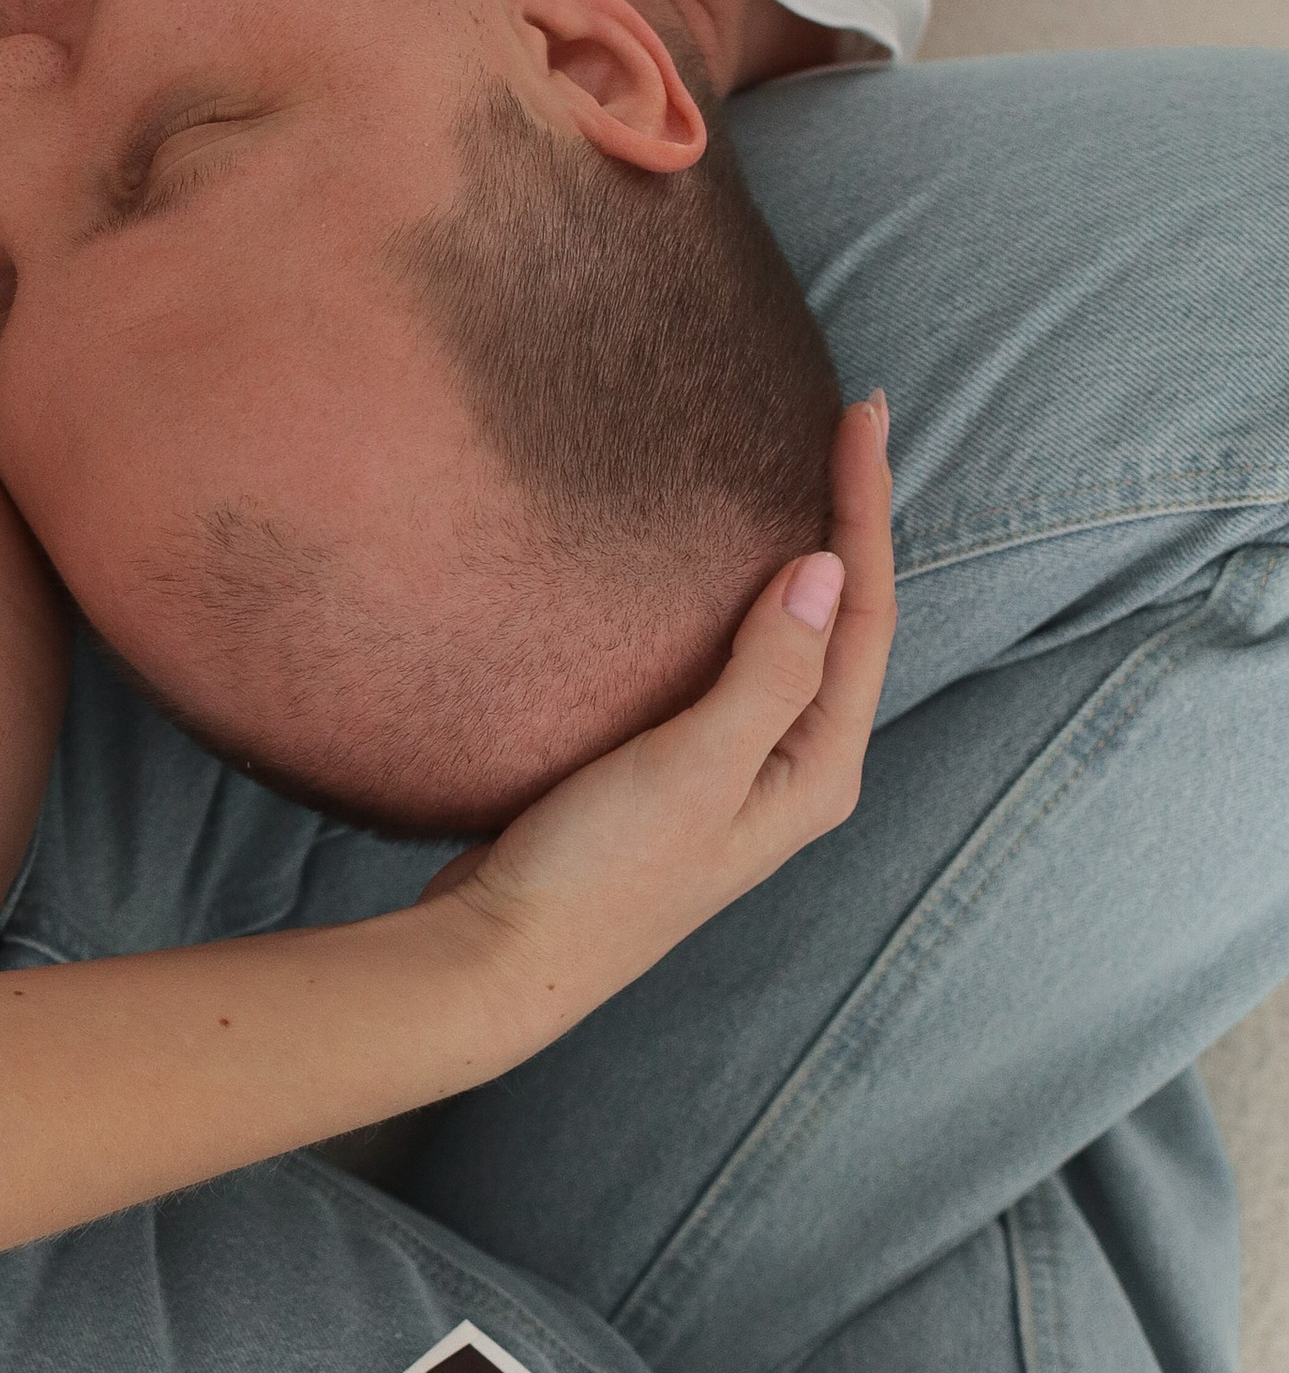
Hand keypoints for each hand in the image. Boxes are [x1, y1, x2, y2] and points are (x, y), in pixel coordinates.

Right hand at [429, 396, 896, 1055]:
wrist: (504, 957)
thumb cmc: (600, 875)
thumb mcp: (693, 765)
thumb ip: (767, 670)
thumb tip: (825, 569)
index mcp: (816, 769)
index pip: (867, 613)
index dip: (865, 508)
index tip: (859, 414)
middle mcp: (791, 770)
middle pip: (845, 621)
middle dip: (850, 521)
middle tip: (849, 420)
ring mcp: (736, 772)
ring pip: (790, 638)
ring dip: (801, 557)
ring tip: (802, 473)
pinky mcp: (678, 771)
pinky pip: (733, 663)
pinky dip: (737, 601)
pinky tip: (715, 570)